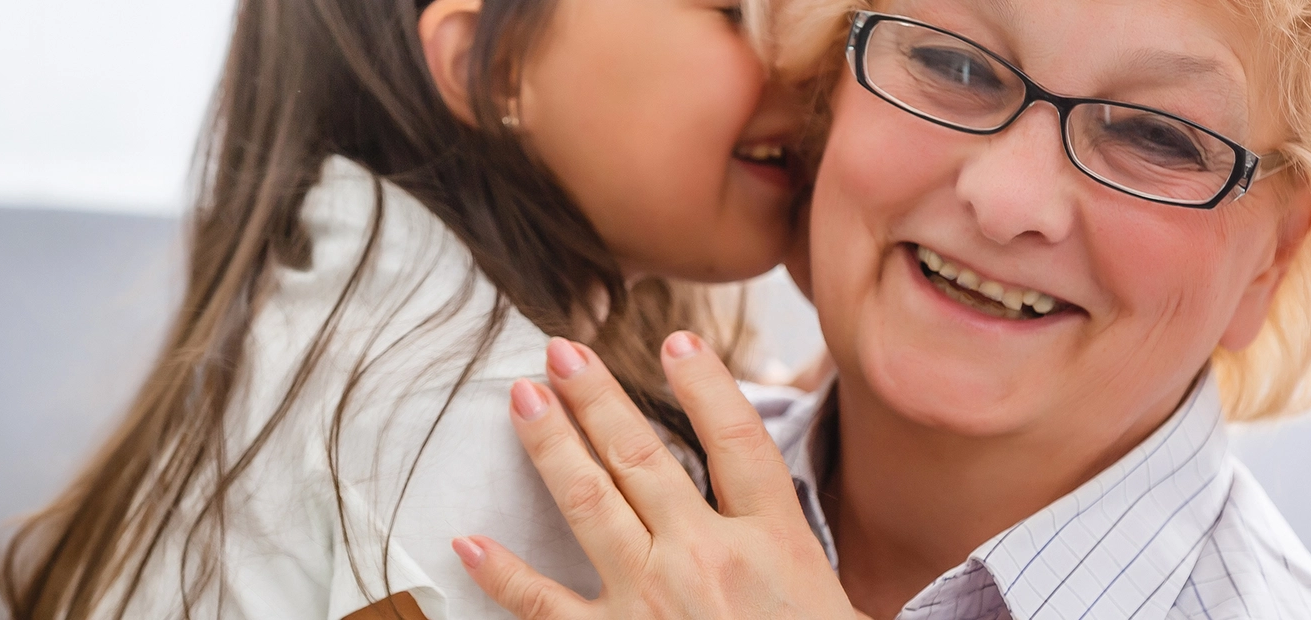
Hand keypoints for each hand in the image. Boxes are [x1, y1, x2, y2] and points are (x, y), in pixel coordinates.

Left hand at [453, 332, 861, 618]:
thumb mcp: (842, 608)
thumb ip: (805, 565)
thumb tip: (784, 540)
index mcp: (775, 542)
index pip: (736, 439)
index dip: (706, 382)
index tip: (677, 340)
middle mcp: (707, 557)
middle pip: (644, 454)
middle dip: (598, 396)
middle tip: (562, 351)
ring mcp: (652, 600)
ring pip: (590, 500)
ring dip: (552, 442)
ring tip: (524, 396)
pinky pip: (545, 605)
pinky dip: (503, 574)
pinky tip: (468, 542)